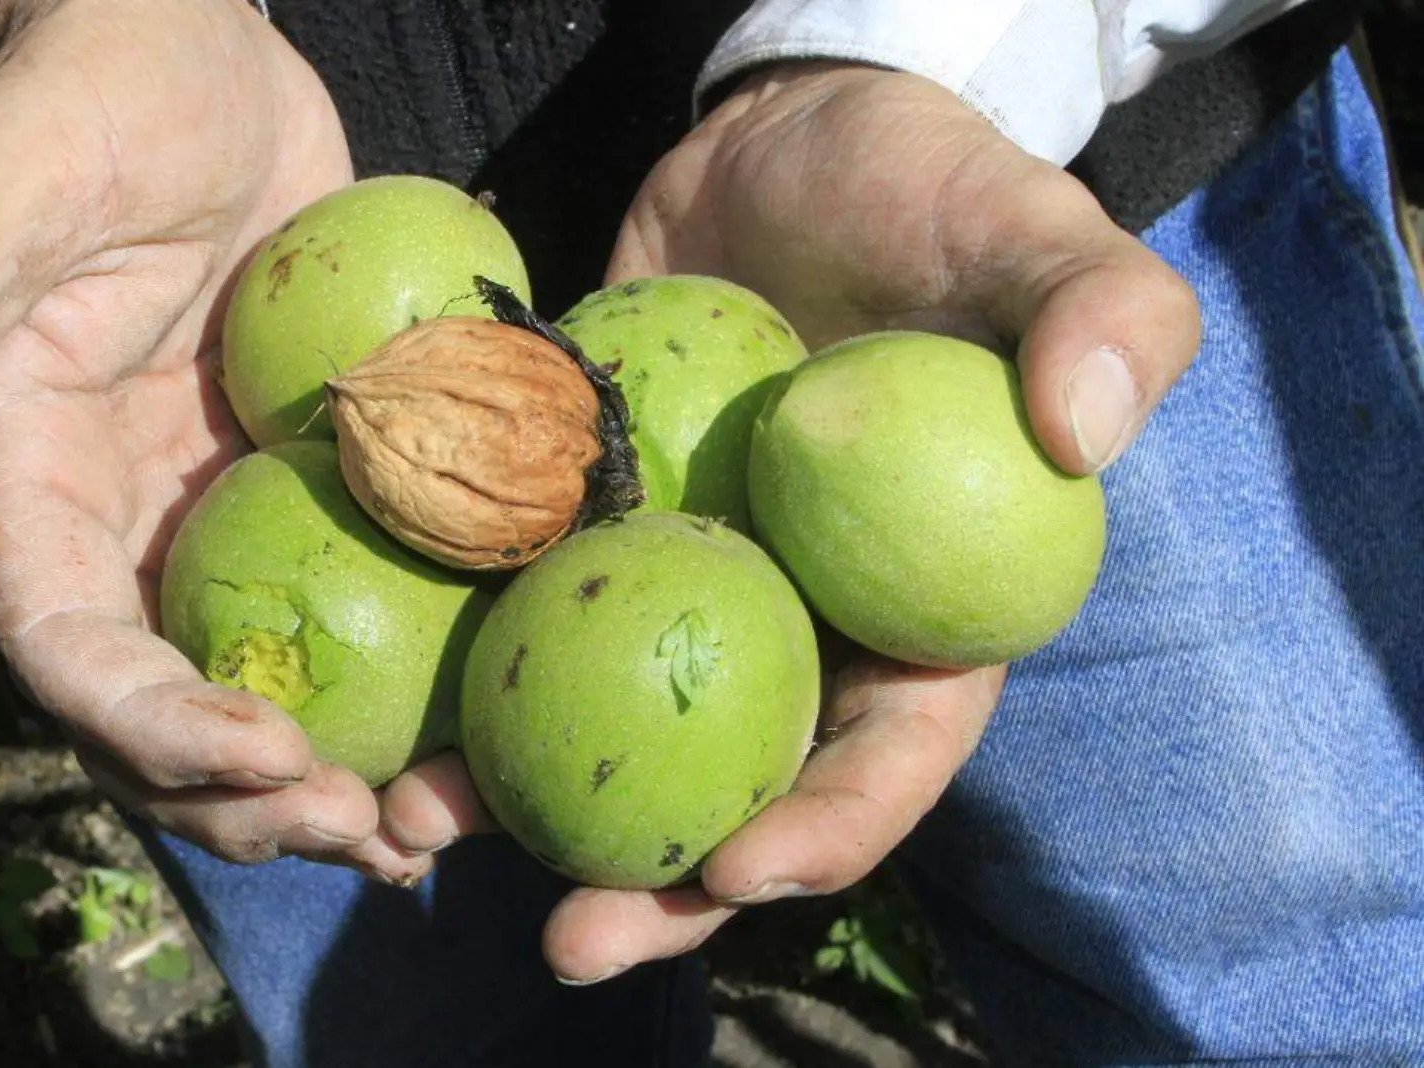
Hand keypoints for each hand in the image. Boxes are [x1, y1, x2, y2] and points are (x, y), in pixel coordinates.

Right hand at [0, 0, 420, 878]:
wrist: (196, 54)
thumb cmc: (98, 89)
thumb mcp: (18, 179)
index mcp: (24, 485)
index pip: (67, 647)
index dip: (152, 725)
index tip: (268, 755)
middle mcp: (112, 531)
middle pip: (159, 719)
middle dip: (250, 802)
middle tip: (369, 837)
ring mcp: (211, 523)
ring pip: (254, 692)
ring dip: (329, 784)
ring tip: (427, 831)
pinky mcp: (299, 497)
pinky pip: (347, 612)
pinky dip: (400, 687)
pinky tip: (473, 729)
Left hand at [377, 61, 1201, 981]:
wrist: (769, 144)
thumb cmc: (922, 188)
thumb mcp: (1027, 225)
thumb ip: (1096, 312)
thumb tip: (1090, 431)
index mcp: (917, 610)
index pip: (891, 751)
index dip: (829, 825)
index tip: (742, 867)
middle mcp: (792, 628)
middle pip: (730, 787)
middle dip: (656, 886)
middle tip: (572, 943)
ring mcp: (675, 591)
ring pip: (602, 732)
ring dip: (516, 809)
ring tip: (419, 839)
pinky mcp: (578, 536)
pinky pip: (514, 623)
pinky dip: (452, 678)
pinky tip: (382, 724)